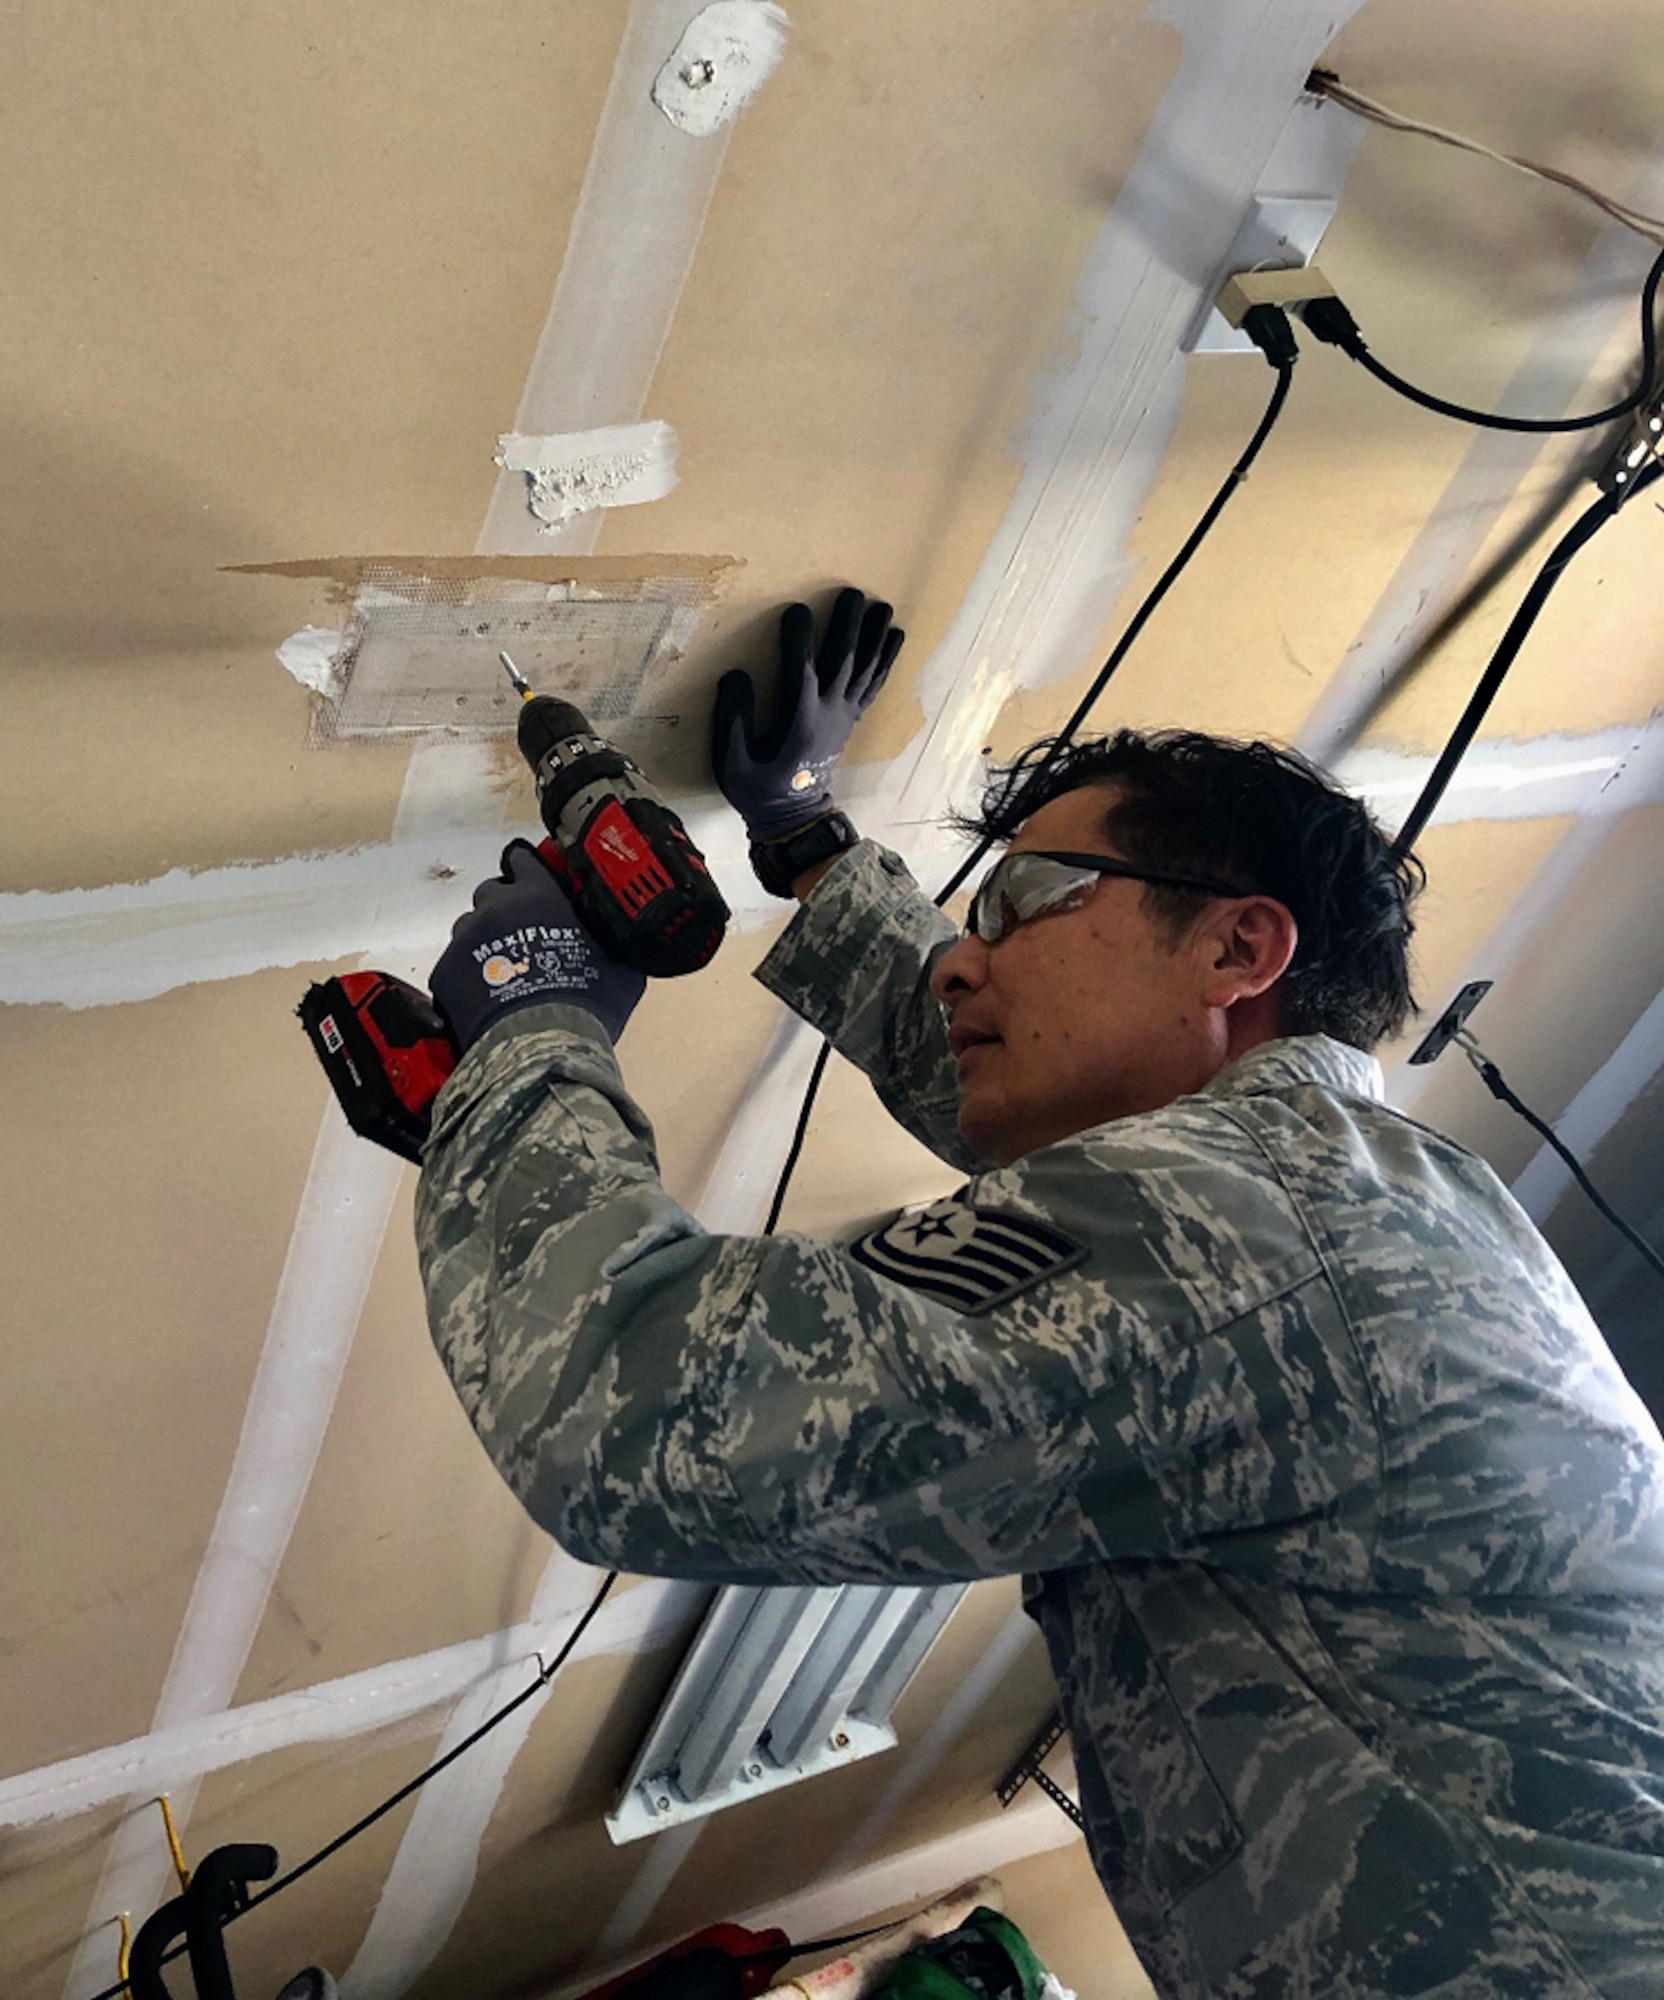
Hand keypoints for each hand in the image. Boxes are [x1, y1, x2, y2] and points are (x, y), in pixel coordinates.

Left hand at [429, 842, 645, 1051]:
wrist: (541, 1042)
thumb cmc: (587, 1000)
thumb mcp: (619, 966)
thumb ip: (611, 941)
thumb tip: (623, 941)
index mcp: (538, 896)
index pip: (524, 860)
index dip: (528, 868)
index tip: (534, 878)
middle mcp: (496, 908)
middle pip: (490, 892)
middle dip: (504, 907)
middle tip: (523, 933)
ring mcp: (465, 940)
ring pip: (469, 928)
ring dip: (484, 941)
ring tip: (504, 970)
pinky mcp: (445, 974)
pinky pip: (454, 966)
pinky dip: (468, 977)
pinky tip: (486, 998)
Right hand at [711, 588, 903, 840]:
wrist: (794, 818)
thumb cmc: (759, 791)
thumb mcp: (733, 764)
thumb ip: (733, 721)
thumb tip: (734, 675)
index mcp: (800, 724)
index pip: (800, 671)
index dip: (799, 639)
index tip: (796, 608)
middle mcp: (829, 716)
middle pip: (842, 663)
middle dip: (847, 627)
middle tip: (852, 593)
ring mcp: (844, 717)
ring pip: (865, 671)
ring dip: (874, 638)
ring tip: (883, 607)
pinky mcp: (850, 720)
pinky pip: (872, 685)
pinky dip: (885, 661)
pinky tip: (894, 638)